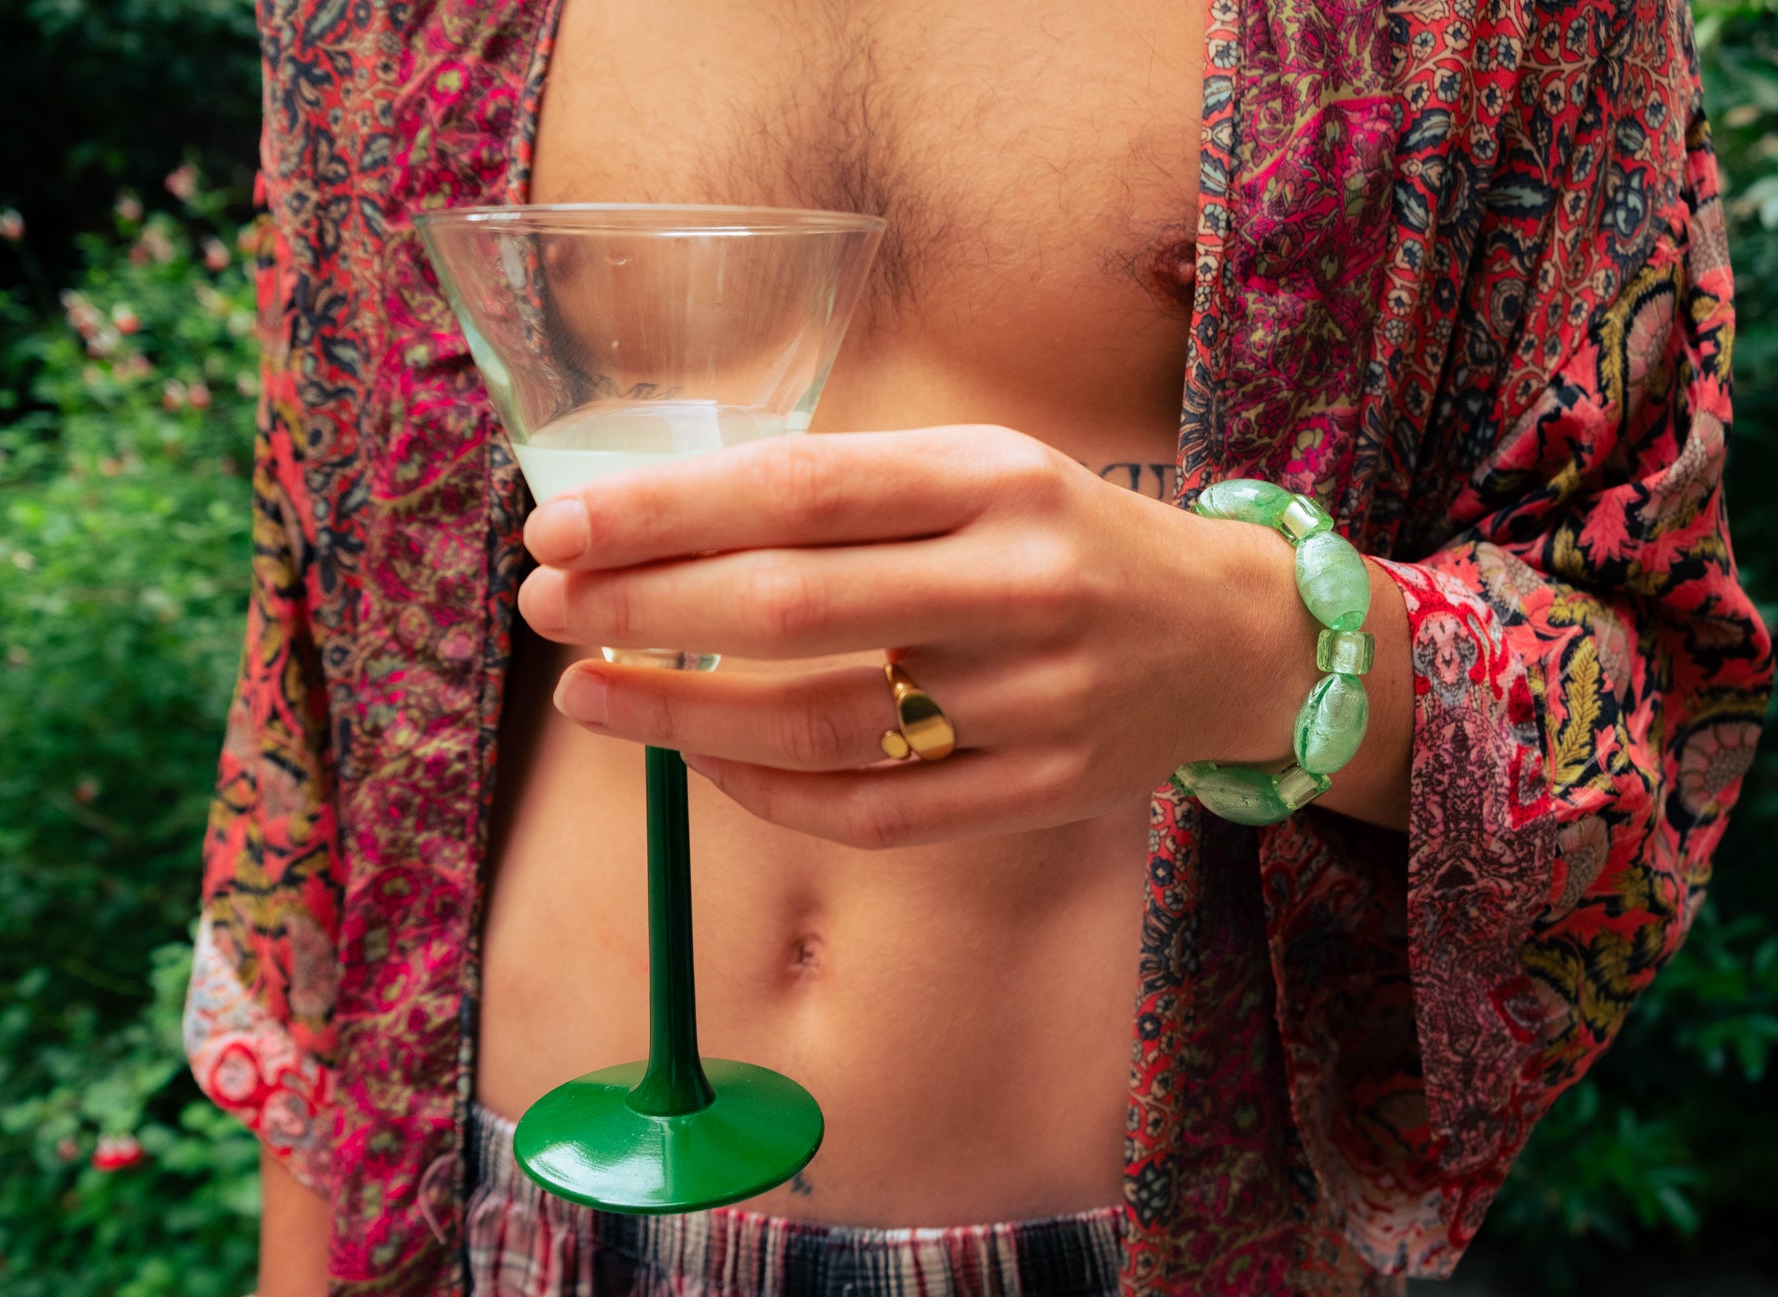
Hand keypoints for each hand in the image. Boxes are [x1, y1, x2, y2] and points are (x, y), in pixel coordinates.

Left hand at [517, 426, 1316, 848]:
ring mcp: (1035, 701)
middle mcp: (1020, 585)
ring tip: (587, 696)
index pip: (797, 490)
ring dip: (677, 715)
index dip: (662, 514)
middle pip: (788, 604)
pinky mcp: (1042, 792)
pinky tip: (699, 761)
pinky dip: (767, 793)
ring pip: (817, 723)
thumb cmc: (1072, 538)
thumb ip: (853, 492)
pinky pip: (874, 811)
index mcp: (997, 479)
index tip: (559, 527)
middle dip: (638, 608)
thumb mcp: (986, 470)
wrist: (1231, 635)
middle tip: (546, 607)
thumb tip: (663, 523)